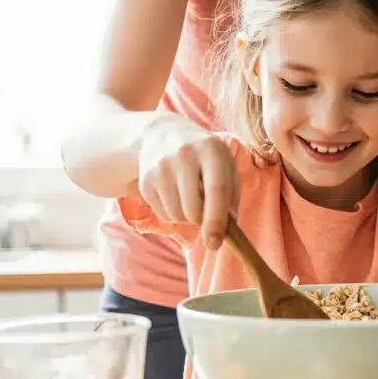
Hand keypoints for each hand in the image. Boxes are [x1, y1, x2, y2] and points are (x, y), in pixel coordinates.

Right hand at [137, 113, 239, 248]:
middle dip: (201, 221)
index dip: (217, 220)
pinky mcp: (146, 179)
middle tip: (204, 211)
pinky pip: (162, 214)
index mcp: (212, 150)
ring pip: (176, 215)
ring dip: (186, 217)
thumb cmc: (204, 158)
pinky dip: (172, 213)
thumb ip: (232, 197)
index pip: (216, 190)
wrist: (163, 135)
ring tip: (189, 198)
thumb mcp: (225, 167)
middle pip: (193, 210)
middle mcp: (185, 155)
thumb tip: (226, 231)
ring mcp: (162, 166)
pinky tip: (174, 194)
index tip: (215, 243)